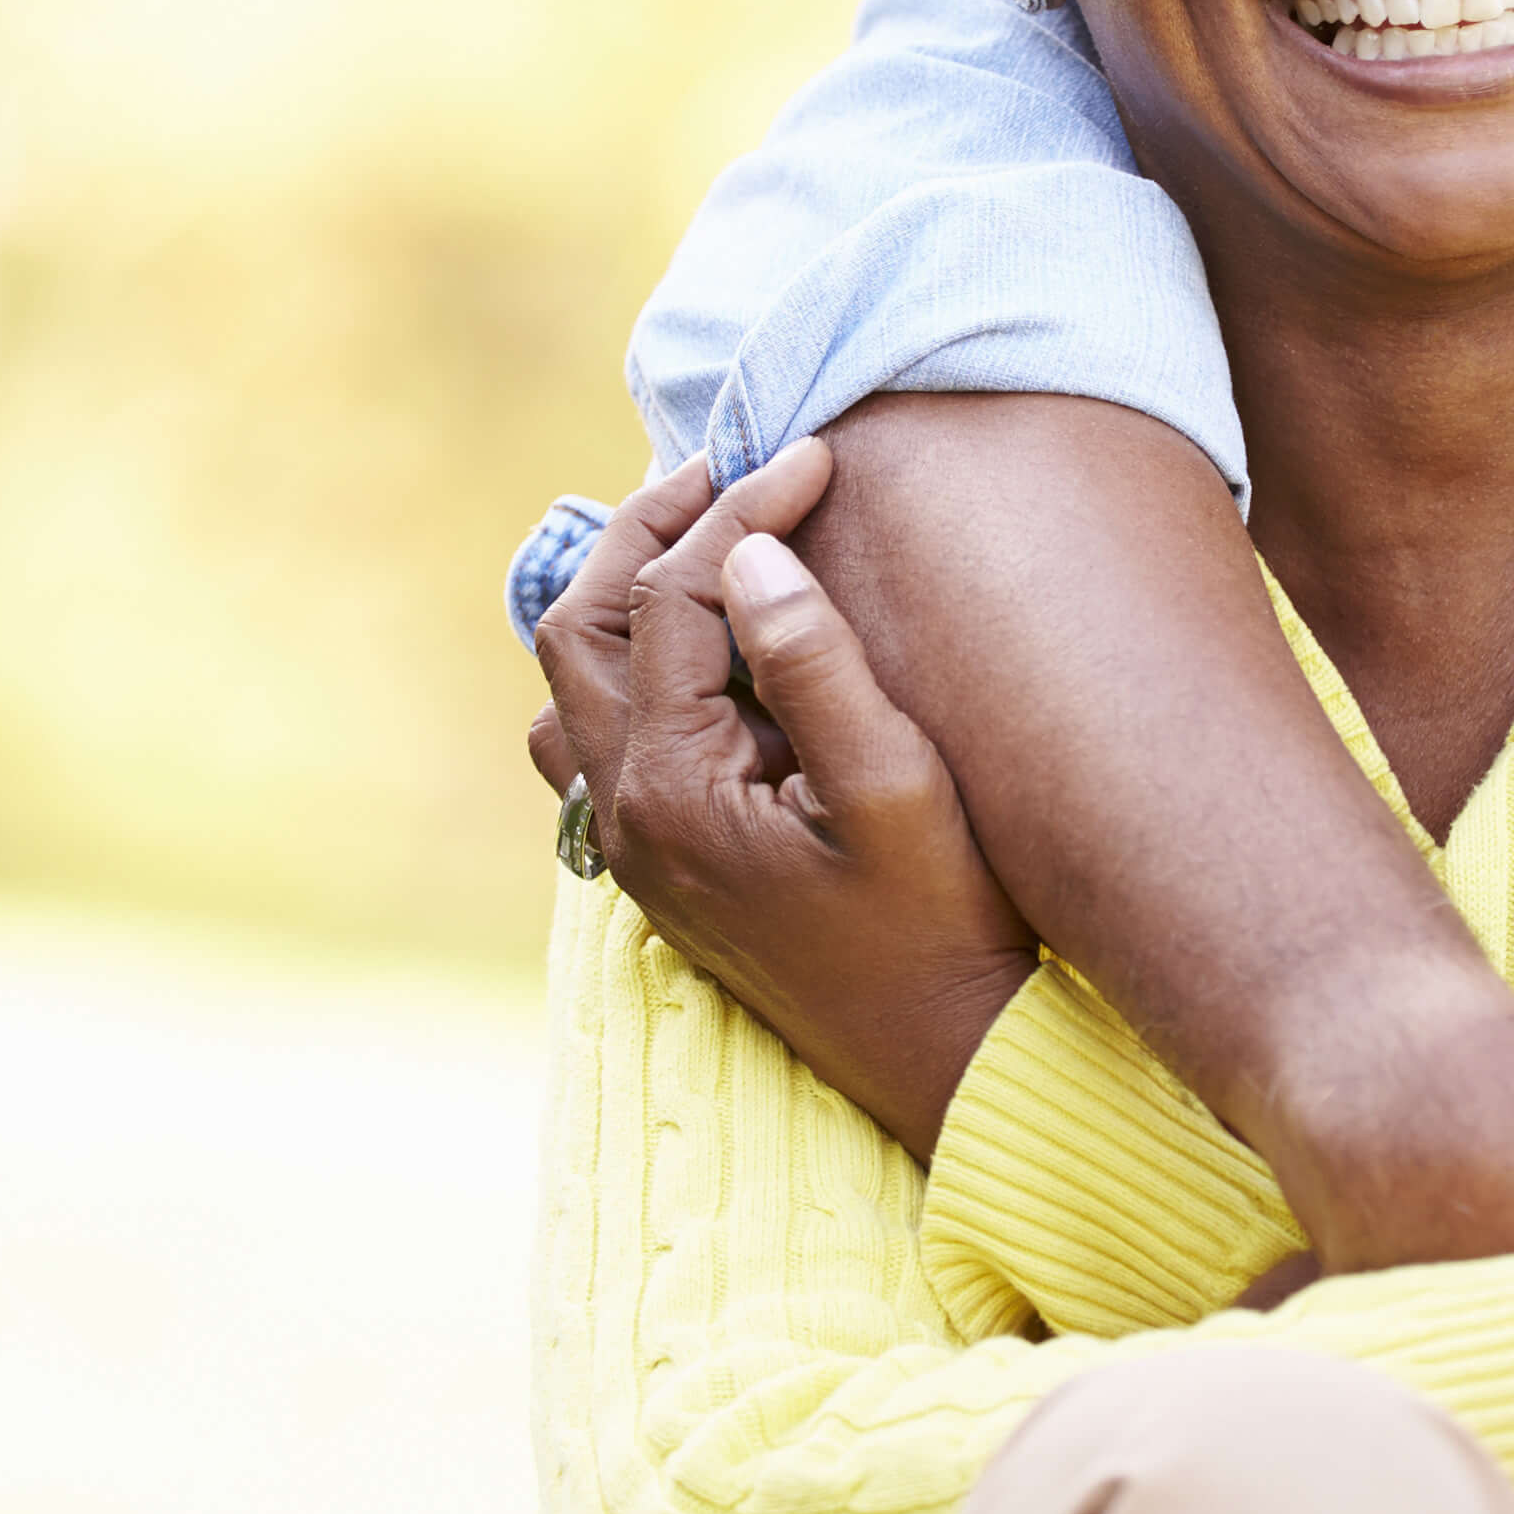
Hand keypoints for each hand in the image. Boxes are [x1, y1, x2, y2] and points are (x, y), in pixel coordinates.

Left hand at [527, 440, 1036, 1159]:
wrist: (943, 1056)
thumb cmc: (940, 925)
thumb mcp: (896, 788)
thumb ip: (815, 664)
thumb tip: (749, 553)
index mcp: (673, 790)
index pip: (676, 598)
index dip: (741, 508)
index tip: (816, 457)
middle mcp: (622, 817)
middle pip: (580, 622)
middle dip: (650, 528)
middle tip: (734, 468)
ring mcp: (629, 844)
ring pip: (570, 679)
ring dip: (622, 593)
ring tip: (707, 538)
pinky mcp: (656, 860)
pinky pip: (592, 735)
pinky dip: (626, 663)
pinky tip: (699, 644)